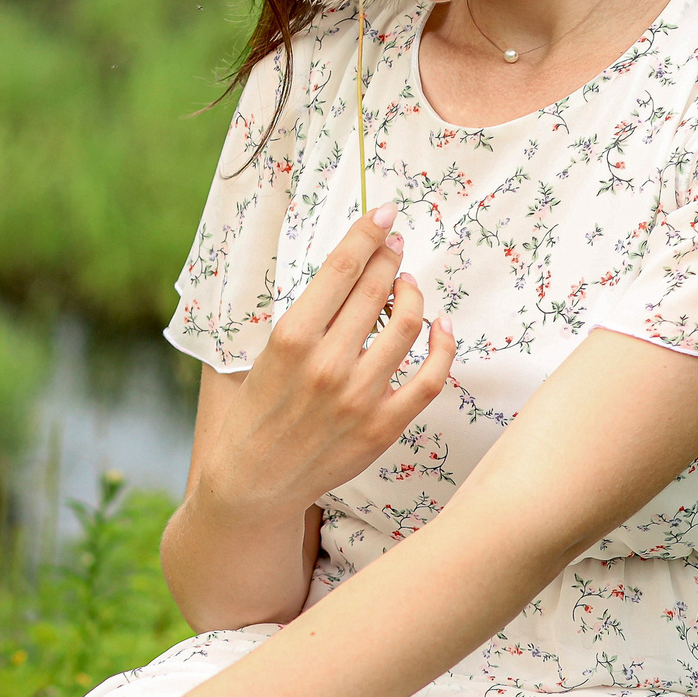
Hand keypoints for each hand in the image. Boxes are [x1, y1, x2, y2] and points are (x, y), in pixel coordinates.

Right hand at [194, 206, 453, 519]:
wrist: (254, 482)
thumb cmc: (256, 411)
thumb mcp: (265, 353)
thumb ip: (306, 316)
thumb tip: (347, 272)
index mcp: (290, 338)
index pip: (341, 268)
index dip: (368, 234)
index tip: (384, 214)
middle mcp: (327, 364)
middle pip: (376, 290)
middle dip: (390, 258)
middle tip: (395, 244)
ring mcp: (359, 397)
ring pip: (409, 326)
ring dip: (414, 295)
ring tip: (406, 285)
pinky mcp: (383, 427)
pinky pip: (431, 378)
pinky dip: (443, 345)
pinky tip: (441, 327)